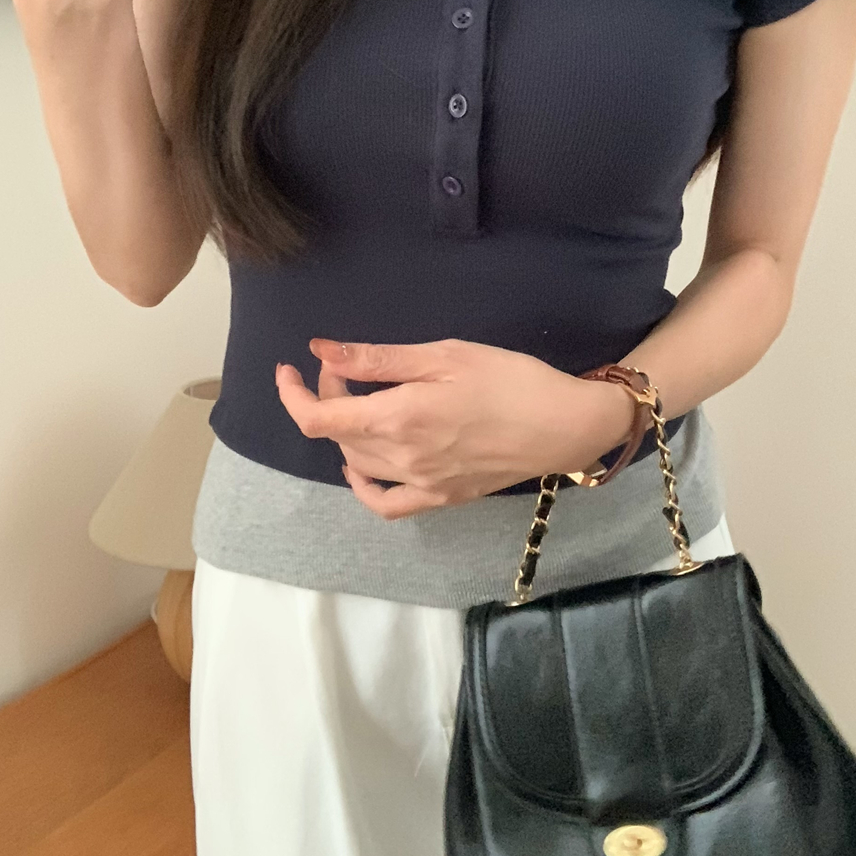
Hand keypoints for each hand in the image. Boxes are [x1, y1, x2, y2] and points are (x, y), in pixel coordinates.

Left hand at [274, 337, 636, 519]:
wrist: (565, 425)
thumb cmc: (510, 378)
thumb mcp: (443, 354)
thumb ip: (377, 358)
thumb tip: (322, 352)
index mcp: (398, 417)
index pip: (318, 417)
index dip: (293, 393)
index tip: (290, 367)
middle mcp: (401, 458)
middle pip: (337, 435)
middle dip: (330, 396)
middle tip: (350, 367)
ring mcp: (421, 484)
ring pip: (357, 463)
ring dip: (345, 431)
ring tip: (364, 401)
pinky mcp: (441, 498)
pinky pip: (386, 504)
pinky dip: (364, 485)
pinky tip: (364, 463)